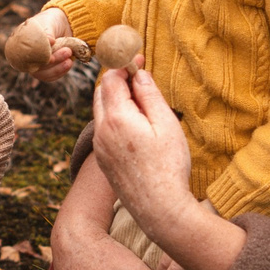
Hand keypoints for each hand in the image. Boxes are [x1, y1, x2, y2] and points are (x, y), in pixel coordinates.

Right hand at [31, 8, 81, 84]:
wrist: (62, 24)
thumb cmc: (52, 21)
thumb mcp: (49, 23)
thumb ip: (48, 32)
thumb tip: (49, 40)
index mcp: (21, 44)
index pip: (24, 56)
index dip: (37, 60)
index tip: (51, 58)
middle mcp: (26, 56)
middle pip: (35, 67)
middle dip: (53, 61)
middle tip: (67, 51)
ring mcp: (36, 64)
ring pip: (44, 74)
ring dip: (58, 68)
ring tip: (70, 58)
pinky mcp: (46, 69)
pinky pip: (51, 76)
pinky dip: (60, 71)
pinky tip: (69, 63)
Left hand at [94, 66, 248, 269]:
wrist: (160, 209)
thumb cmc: (169, 166)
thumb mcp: (165, 124)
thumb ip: (149, 95)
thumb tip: (138, 73)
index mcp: (115, 119)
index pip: (111, 78)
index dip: (124, 64)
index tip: (139, 59)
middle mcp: (101, 131)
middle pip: (101, 92)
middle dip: (118, 80)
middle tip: (141, 78)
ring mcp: (99, 147)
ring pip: (101, 111)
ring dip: (116, 100)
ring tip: (142, 101)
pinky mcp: (103, 160)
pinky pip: (104, 129)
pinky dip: (115, 118)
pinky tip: (136, 125)